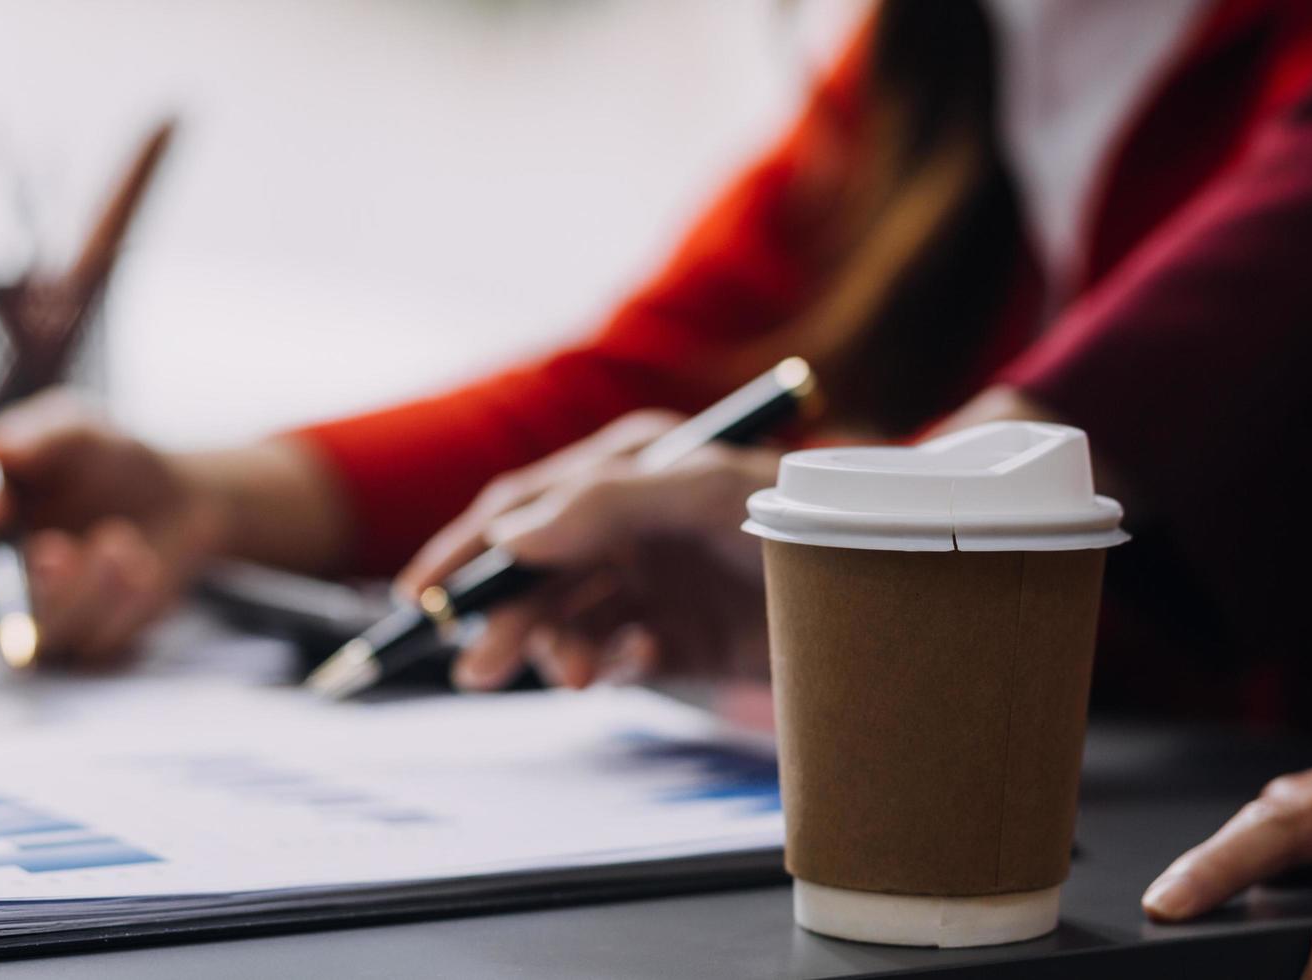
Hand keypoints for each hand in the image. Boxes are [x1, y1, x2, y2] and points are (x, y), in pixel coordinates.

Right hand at [0, 390, 224, 669]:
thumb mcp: (78, 430)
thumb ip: (37, 435)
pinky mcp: (88, 639)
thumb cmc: (106, 461)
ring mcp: (39, 614)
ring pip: (42, 631)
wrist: (178, 498)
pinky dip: (125, 602)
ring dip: (85, 588)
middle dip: (21, 582)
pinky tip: (145, 566)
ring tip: (123, 541)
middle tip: (59, 550)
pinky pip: (97, 640)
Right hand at [394, 410, 781, 691]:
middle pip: (534, 574)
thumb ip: (607, 503)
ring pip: (568, 620)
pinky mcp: (676, 635)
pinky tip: (640, 661)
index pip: (521, 506)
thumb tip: (510, 536)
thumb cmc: (798, 509)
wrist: (887, 586)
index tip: (424, 600)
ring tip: (579, 676)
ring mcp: (649, 580)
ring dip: (559, 648)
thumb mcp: (707, 490)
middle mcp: (626, 522)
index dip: (467, 550)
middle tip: (482, 670)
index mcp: (623, 468)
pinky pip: (617, 653)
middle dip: (506, 619)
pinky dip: (616, 662)